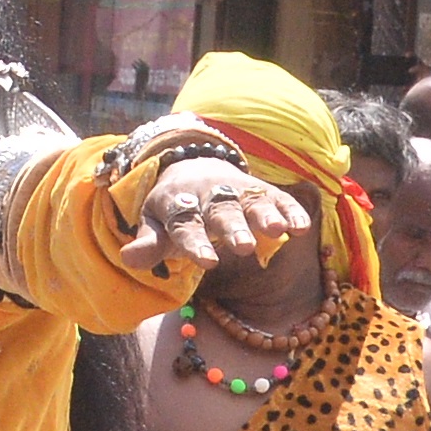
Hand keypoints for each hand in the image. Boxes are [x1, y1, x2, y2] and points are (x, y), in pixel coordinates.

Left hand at [119, 152, 311, 281]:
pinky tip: (302, 227)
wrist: (193, 167)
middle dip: (232, 228)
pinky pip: (278, 198)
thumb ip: (148, 243)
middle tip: (243, 248)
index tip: (207, 262)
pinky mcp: (262, 190)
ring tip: (278, 230)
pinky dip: (290, 210)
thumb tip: (128, 259)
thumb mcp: (154, 222)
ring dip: (265, 215)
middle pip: (221, 211)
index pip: (184, 224)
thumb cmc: (173, 209)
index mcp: (178, 202)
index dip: (195, 243)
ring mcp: (238, 190)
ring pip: (251, 202)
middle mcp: (209, 194)